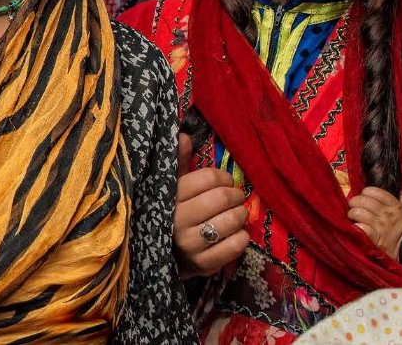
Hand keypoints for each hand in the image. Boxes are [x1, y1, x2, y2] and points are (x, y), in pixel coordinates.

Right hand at [173, 133, 249, 277]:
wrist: (158, 256)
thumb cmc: (169, 213)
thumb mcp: (170, 186)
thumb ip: (178, 162)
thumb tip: (184, 135)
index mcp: (167, 196)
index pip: (208, 178)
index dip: (223, 177)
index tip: (224, 181)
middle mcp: (176, 221)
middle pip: (222, 198)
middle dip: (235, 195)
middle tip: (235, 197)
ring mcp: (189, 245)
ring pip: (231, 222)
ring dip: (241, 215)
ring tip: (237, 214)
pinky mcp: (202, 265)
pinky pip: (235, 247)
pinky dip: (242, 237)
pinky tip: (236, 233)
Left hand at [348, 187, 401, 260]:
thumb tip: (399, 192)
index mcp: (394, 206)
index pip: (377, 192)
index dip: (367, 191)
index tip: (364, 193)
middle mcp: (385, 214)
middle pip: (364, 201)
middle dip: (355, 200)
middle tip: (353, 203)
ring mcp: (379, 225)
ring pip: (359, 213)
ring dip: (353, 213)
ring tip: (352, 214)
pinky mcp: (375, 237)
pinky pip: (361, 228)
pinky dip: (356, 226)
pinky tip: (355, 225)